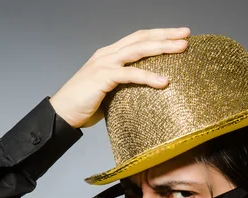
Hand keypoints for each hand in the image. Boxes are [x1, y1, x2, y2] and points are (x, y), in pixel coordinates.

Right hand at [49, 27, 190, 128]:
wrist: (61, 113)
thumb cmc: (85, 105)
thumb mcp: (110, 91)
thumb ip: (125, 86)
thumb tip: (147, 94)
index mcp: (110, 55)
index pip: (138, 39)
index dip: (159, 35)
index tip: (179, 35)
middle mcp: (107, 54)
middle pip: (141, 38)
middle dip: (165, 35)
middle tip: (186, 34)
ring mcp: (104, 64)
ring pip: (138, 50)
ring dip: (162, 47)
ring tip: (182, 48)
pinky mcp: (102, 77)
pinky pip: (129, 75)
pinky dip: (148, 77)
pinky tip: (163, 81)